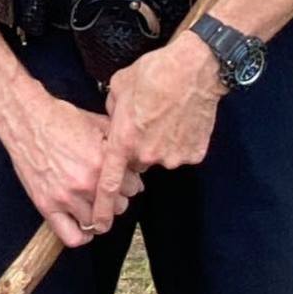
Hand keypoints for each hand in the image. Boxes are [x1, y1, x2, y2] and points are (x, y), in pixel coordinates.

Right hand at [2, 89, 137, 247]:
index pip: (133, 187)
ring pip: (98, 223)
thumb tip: (134, 159)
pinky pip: (71, 236)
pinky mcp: (47, 206)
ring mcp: (66, 197)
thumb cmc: (60, 119)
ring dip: (100, 215)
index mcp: (102, 162)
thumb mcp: (98, 123)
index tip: (123, 180)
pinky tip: (83, 225)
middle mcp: (86, 183)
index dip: (129, 181)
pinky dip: (81, 236)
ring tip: (95, 204)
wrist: (27, 120)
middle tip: (108, 190)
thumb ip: (119, 144)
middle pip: (119, 206)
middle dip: (117, 198)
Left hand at [101, 33, 225, 193]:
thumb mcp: (118, 87)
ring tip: (165, 115)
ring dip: (160, 143)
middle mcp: (147, 155)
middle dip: (137, 150)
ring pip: (161, 157)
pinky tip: (182, 119)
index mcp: (124, 141)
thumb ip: (112, 112)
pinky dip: (180, 140)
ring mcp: (173, 156)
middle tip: (145, 123)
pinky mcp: (195, 153)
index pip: (108, 183)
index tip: (97, 224)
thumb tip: (114, 121)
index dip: (101, 207)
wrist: (194, 68)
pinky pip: (182, 152)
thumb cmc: (154, 73)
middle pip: (137, 163)